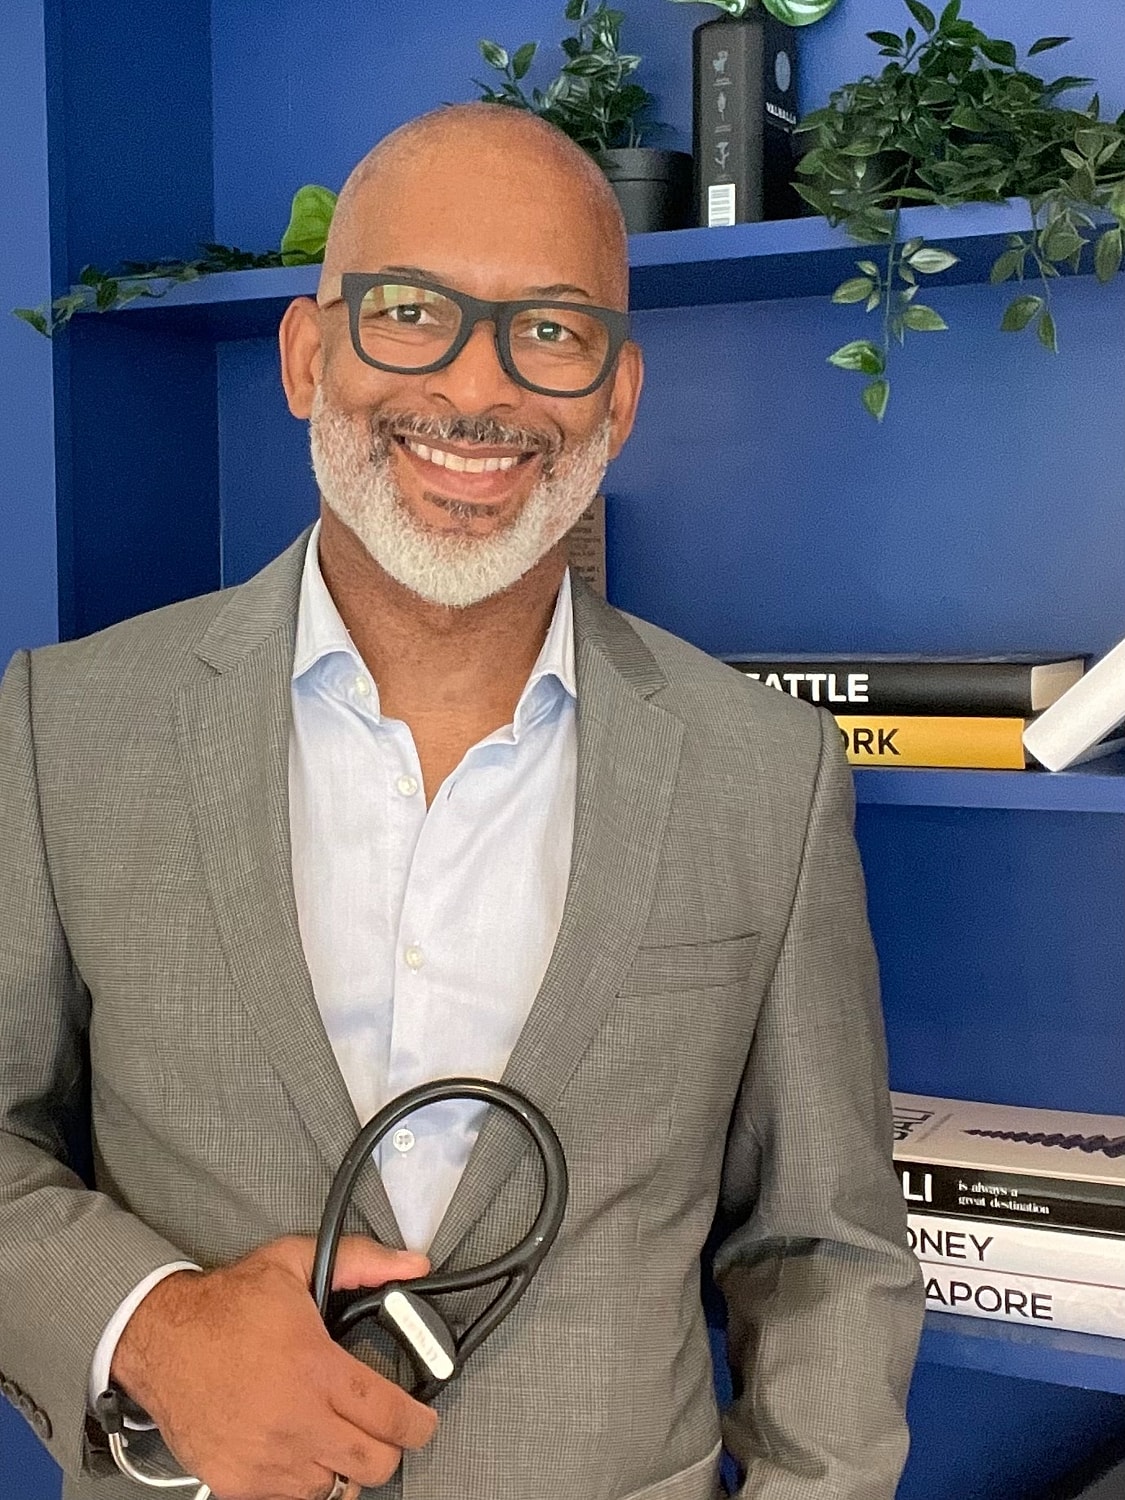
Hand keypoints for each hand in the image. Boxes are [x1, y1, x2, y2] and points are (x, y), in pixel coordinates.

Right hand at [110, 1234, 437, 1499]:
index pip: (390, 1416)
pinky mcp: (238, 1482)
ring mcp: (266, 1459)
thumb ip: (360, 1261)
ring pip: (335, 1488)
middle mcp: (296, 1422)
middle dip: (387, 1446)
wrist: (159, 1338)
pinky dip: (304, 1481)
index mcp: (316, 1370)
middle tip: (380, 1427)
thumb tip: (412, 1263)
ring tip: (337, 1436)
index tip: (422, 1421)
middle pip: (373, 1464)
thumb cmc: (226, 1305)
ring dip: (344, 1465)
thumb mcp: (294, 1262)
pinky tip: (300, 1448)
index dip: (419, 1424)